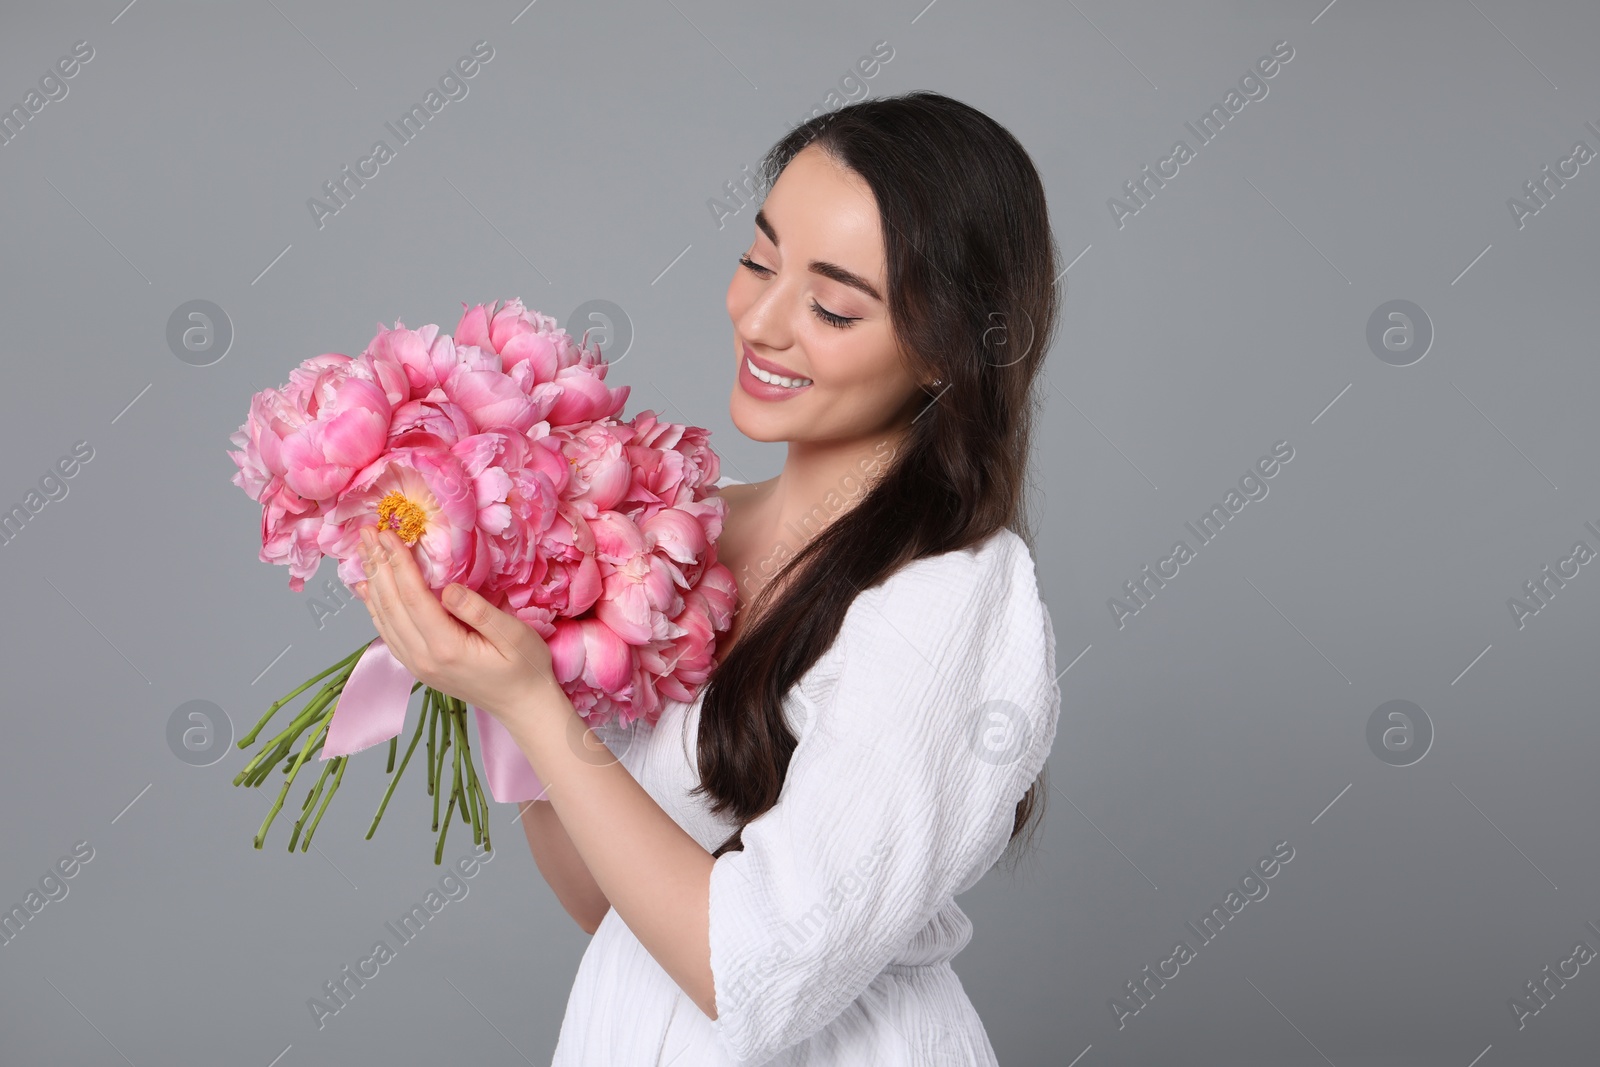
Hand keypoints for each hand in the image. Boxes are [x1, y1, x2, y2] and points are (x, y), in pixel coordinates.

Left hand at [353, 525, 559, 725]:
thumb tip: (448, 588)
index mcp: (446, 648)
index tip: (387, 533)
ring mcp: (417, 666)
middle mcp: (423, 659)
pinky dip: (374, 607)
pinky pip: (388, 632)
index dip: (399, 563)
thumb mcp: (514, 635)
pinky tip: (368, 589)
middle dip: (379, 565)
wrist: (523, 707)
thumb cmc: (526, 668)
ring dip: (373, 582)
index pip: (413, 597)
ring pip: (384, 618)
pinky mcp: (418, 667)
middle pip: (391, 605)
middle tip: (366, 532)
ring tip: (364, 551)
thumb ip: (479, 611)